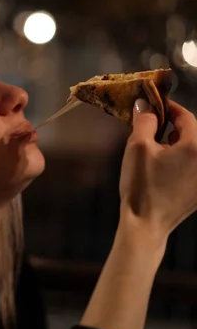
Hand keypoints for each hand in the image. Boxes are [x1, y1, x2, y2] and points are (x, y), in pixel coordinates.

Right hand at [119, 98, 196, 240]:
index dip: (169, 108)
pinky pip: (193, 167)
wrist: (146, 225)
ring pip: (192, 150)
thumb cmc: (142, 185)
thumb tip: (145, 104)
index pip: (186, 117)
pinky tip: (162, 168)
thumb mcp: (137, 147)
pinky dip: (181, 161)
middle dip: (172, 127)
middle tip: (151, 128)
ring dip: (176, 144)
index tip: (153, 106)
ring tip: (155, 149)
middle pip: (192, 134)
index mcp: (195, 147)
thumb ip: (144, 121)